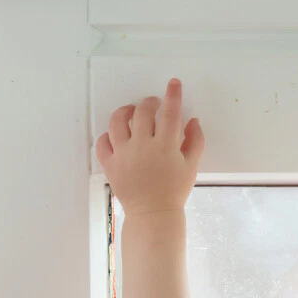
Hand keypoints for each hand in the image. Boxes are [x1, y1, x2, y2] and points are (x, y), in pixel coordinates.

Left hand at [95, 79, 204, 215]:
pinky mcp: (110, 164)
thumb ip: (195, 140)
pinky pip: (102, 142)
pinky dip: (107, 135)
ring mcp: (124, 154)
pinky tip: (116, 134)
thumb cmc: (174, 190)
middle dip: (149, 102)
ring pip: (118, 121)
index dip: (173, 95)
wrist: (153, 214)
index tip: (173, 83)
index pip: (170, 112)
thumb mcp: (191, 165)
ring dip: (125, 111)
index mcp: (166, 145)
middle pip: (143, 112)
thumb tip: (193, 120)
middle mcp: (143, 146)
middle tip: (153, 103)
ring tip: (131, 111)